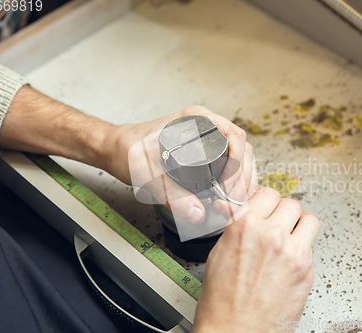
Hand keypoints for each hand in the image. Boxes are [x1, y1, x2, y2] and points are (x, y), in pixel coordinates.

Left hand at [102, 105, 257, 223]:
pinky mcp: (204, 148)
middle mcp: (206, 124)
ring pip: (240, 154)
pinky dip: (236, 177)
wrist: (115, 148)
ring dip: (244, 178)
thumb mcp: (147, 174)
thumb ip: (171, 195)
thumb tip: (197, 212)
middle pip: (242, 147)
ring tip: (235, 200)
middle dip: (245, 176)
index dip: (240, 164)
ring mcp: (207, 135)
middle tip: (235, 200)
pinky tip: (230, 193)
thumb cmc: (128, 151)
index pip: (235, 137)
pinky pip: (230, 160)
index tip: (232, 187)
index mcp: (197, 120)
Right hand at [192, 187, 320, 332]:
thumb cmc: (221, 303)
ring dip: (300, 226)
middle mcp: (271, 236)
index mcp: (245, 227)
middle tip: (277, 224)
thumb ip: (235, 227)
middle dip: (284, 213)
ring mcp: (293, 254)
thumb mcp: (218, 254)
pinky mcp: (307, 272)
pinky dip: (303, 250)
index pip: (268, 194)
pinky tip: (289, 261)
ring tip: (291, 237)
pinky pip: (312, 247)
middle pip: (291, 204)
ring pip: (310, 220)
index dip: (266, 202)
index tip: (266, 208)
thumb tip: (238, 210)